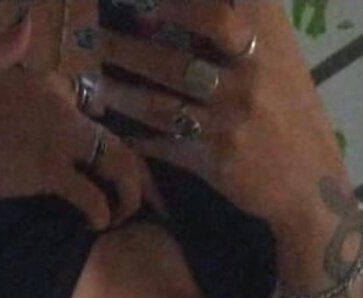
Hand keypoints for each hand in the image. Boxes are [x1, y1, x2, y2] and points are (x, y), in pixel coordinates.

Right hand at [0, 11, 164, 229]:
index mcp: (43, 85)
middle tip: (122, 201)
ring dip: (126, 194)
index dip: (89, 137)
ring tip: (117, 215)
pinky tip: (94, 225)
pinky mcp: (49, 171)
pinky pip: (91, 195)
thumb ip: (2, 49)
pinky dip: (100, 213)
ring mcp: (57, 139)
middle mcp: (59, 108)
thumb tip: (26, 21)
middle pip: (112, 138)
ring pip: (115, 163)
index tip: (87, 163)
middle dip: (128, 174)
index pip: (83, 104)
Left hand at [95, 0, 350, 228]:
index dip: (176, 5)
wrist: (309, 177)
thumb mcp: (276, 54)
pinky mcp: (217, 159)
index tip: (138, 1)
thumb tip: (177, 9)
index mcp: (264, 39)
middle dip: (127, 49)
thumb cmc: (287, 106)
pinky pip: (166, 146)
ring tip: (90, 83)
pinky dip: (137, 139)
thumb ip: (240, 24)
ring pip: (161, 103)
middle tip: (92, 39)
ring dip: (120, 93)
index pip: (214, 11)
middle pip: (174, 57)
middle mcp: (247, 75)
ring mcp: (230, 119)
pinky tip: (114, 131)